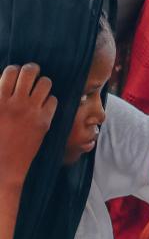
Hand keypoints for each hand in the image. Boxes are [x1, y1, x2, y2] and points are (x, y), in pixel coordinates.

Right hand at [0, 64, 55, 183]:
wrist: (2, 168)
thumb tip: (1, 85)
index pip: (10, 71)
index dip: (14, 71)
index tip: (15, 77)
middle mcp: (15, 102)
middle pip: (30, 70)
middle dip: (31, 70)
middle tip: (30, 77)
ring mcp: (31, 111)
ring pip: (45, 82)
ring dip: (42, 84)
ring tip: (38, 90)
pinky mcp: (44, 121)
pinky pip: (53, 100)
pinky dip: (49, 101)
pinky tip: (43, 107)